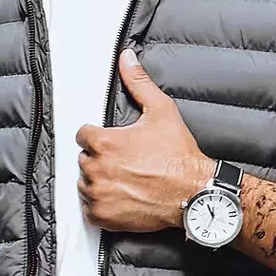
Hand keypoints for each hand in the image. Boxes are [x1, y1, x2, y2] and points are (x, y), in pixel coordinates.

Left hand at [76, 48, 214, 231]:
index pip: (83, 136)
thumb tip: (126, 58)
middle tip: (124, 164)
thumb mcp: (161, 111)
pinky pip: (90, 210)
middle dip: (100, 160)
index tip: (113, 144)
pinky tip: (120, 199)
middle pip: (84, 160)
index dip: (97, 138)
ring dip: (99, 183)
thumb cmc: (178, 155)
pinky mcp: (103, 216)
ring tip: (124, 181)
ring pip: (85, 185)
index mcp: (104, 143)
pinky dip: (101, 207)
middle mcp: (97, 169)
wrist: (192, 193)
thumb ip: (139, 83)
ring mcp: (99, 195)